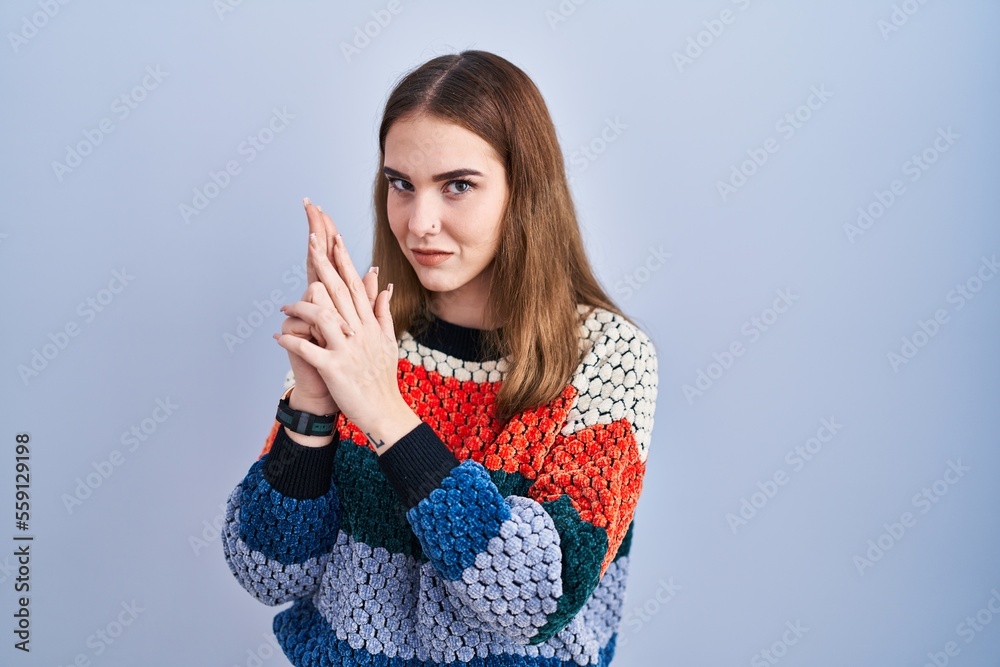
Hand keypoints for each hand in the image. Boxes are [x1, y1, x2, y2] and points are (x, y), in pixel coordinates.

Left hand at [275, 203, 398, 430]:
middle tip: (310, 240)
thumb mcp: (387, 340)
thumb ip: (381, 311)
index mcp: (370, 323)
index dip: (343, 260)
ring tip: (284, 306)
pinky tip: (278, 336)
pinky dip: (291, 342)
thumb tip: (382, 284)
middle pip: (339, 292)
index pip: (355, 285)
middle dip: (324, 265)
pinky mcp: (334, 368)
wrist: (384, 411)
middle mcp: (360, 332)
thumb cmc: (382, 377)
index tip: (332, 237)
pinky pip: (308, 349)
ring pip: (323, 316)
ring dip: (301, 306)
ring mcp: (347, 350)